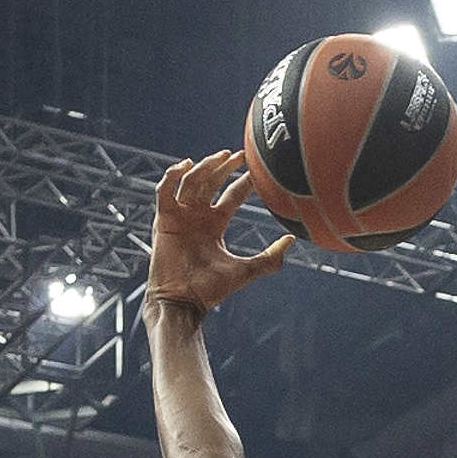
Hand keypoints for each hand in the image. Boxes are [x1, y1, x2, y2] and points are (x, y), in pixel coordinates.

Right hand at [148, 152, 288, 310]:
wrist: (184, 301)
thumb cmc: (211, 290)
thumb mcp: (246, 270)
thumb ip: (269, 257)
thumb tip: (292, 239)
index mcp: (215, 224)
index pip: (231, 195)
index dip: (243, 182)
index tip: (257, 172)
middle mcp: (197, 216)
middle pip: (211, 182)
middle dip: (225, 167)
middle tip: (242, 156)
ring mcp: (180, 216)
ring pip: (191, 180)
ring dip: (206, 166)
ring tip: (223, 157)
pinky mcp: (164, 219)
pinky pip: (165, 190)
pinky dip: (173, 175)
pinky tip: (188, 165)